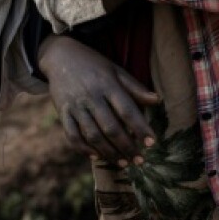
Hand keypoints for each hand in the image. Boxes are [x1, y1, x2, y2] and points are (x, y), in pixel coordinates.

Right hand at [38, 35, 161, 166]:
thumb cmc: (94, 65)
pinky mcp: (62, 112)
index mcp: (107, 85)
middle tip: (139, 160)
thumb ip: (135, 88)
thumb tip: (157, 100)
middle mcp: (91, 96)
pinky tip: (97, 156)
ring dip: (109, 152)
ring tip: (123, 163)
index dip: (140, 128)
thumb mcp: (116, 71)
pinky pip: (72, 136)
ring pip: (92, 135)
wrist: (60, 56)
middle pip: (110, 127)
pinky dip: (84, 149)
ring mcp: (75, 106)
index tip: (152, 143)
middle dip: (127, 147)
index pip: (127, 110)